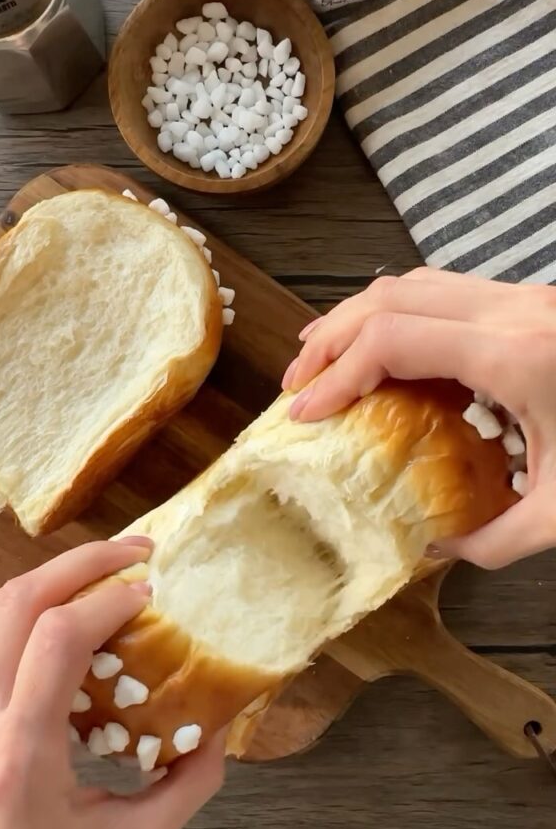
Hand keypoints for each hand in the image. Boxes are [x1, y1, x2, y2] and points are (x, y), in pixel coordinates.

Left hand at [0, 539, 224, 828]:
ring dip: (45, 580)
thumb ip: (189, 785)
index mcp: (20, 758)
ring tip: (98, 574)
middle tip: (135, 551)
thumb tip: (220, 725)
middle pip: (14, 603)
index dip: (108, 598)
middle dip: (81, 562)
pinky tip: (51, 616)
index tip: (151, 594)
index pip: (56, 640)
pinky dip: (14, 610)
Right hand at [282, 268, 555, 568]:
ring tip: (321, 357)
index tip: (304, 413)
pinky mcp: (532, 303)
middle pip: (391, 297)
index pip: (395, 341)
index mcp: (519, 355)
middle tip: (297, 383)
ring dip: (359, 317)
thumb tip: (433, 546)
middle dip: (332, 337)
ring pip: (415, 282)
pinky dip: (398, 314)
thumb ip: (495, 539)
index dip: (337, 375)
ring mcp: (526, 298)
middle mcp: (515, 311)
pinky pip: (444, 291)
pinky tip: (383, 346)